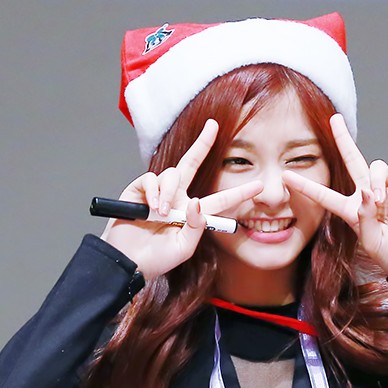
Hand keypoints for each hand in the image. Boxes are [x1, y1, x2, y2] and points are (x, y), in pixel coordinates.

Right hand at [102, 119, 262, 279]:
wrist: (127, 261)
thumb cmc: (156, 259)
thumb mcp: (183, 248)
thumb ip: (196, 227)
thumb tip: (197, 202)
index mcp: (191, 213)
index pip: (219, 199)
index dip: (239, 193)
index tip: (259, 185)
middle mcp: (176, 198)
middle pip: (192, 164)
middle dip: (203, 143)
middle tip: (213, 126)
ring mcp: (158, 192)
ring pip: (172, 174)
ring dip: (168, 191)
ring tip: (161, 212)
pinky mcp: (139, 190)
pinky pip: (151, 179)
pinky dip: (153, 191)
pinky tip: (151, 207)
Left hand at [282, 114, 387, 274]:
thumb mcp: (372, 242)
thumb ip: (366, 218)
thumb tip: (367, 192)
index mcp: (351, 210)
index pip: (324, 195)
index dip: (305, 186)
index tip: (285, 176)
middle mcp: (366, 195)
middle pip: (351, 160)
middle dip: (343, 138)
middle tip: (334, 119)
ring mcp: (385, 189)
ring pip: (374, 167)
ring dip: (376, 180)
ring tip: (382, 200)